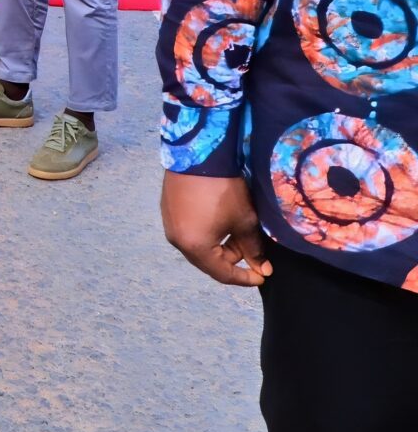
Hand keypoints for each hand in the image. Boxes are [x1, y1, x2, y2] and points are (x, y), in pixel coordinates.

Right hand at [161, 172, 268, 287]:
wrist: (197, 153)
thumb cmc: (223, 190)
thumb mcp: (244, 221)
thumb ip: (253, 249)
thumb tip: (262, 269)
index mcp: (194, 246)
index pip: (222, 273)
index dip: (245, 278)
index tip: (263, 275)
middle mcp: (177, 240)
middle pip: (207, 261)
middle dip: (231, 259)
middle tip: (252, 249)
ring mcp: (169, 224)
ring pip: (197, 246)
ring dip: (218, 246)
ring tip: (236, 232)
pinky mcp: (167, 210)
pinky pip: (189, 232)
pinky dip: (205, 233)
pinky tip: (219, 220)